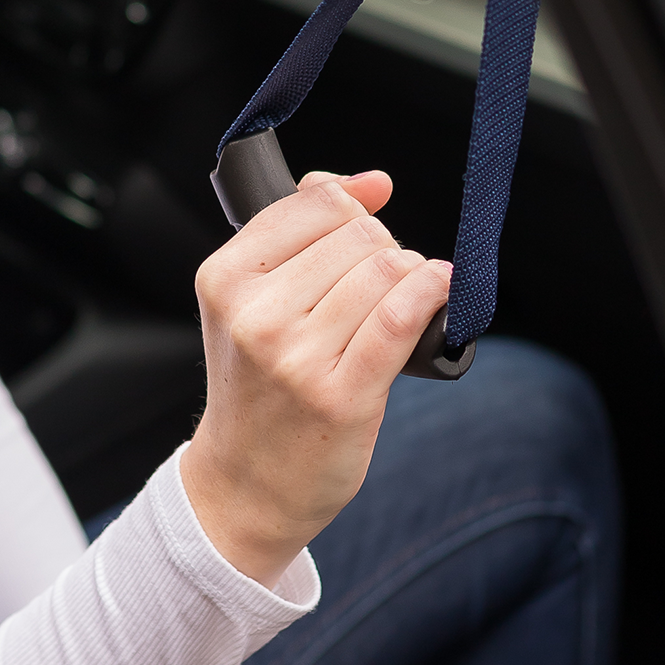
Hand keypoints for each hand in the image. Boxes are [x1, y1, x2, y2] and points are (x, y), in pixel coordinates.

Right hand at [182, 170, 449, 587]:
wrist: (247, 484)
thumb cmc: (259, 385)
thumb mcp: (253, 300)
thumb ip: (304, 228)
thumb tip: (373, 181)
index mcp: (225, 278)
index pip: (314, 203)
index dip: (352, 209)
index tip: (362, 231)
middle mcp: (255, 314)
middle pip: (357, 234)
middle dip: (383, 247)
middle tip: (379, 281)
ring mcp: (296, 358)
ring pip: (385, 270)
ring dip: (410, 274)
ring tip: (403, 298)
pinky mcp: (342, 396)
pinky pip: (403, 316)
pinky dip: (433, 292)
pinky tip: (439, 291)